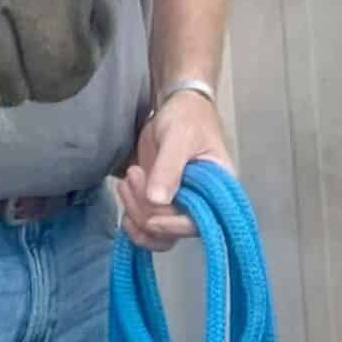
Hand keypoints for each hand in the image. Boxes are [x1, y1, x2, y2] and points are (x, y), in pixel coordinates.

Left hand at [114, 89, 232, 251]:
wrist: (176, 108)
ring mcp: (180, 206)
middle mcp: (201, 205)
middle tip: (133, 175)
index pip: (198, 223)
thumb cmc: (187, 118)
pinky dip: (132, 220)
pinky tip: (124, 196)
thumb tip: (157, 200)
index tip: (151, 218)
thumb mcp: (179, 137)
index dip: (173, 226)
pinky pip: (147, 227)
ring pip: (157, 233)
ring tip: (126, 183)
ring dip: (135, 216)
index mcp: (217, 192)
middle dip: (146, 211)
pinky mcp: (162, 204)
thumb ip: (169, 167)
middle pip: (173, 231)